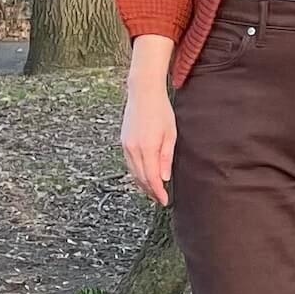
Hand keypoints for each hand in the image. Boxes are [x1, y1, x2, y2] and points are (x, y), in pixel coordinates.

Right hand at [121, 39, 175, 205]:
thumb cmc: (161, 111)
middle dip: (150, 191)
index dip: (158, 192)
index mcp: (148, 148)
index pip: (152, 178)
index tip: (164, 201)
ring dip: (142, 184)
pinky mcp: (124, 142)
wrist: (143, 93)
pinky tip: (144, 176)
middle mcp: (134, 149)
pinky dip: (136, 173)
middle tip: (159, 199)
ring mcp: (126, 146)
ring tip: (152, 191)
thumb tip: (163, 178)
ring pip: (133, 172)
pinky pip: (129, 164)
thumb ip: (166, 158)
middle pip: (141, 178)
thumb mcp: (170, 135)